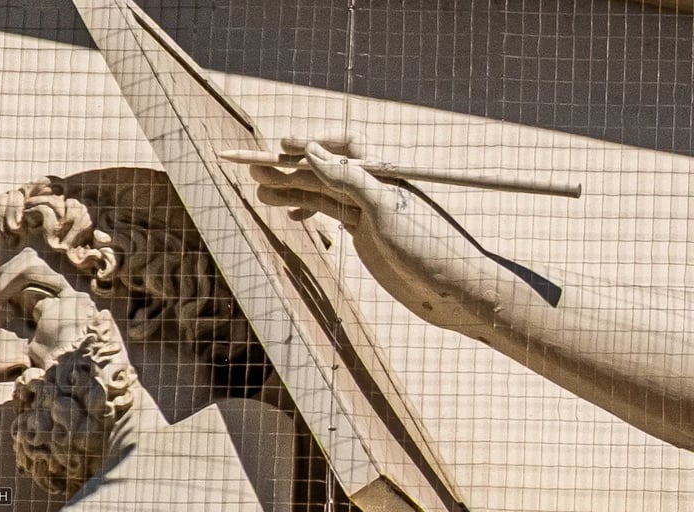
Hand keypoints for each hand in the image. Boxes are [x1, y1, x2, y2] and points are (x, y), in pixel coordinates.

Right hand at [250, 134, 498, 328]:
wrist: (455, 291)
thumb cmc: (430, 248)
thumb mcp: (386, 211)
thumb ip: (348, 180)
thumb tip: (309, 150)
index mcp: (383, 175)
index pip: (342, 147)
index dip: (311, 144)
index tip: (282, 146)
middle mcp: (374, 189)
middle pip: (324, 171)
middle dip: (289, 170)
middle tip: (253, 170)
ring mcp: (368, 213)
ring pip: (322, 194)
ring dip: (292, 191)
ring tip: (261, 193)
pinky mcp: (365, 235)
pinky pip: (330, 215)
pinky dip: (308, 212)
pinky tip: (290, 215)